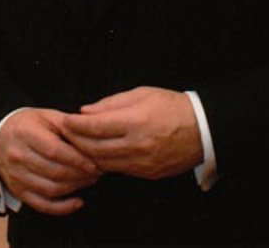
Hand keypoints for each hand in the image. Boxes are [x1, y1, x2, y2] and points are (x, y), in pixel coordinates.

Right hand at [0, 107, 101, 214]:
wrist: (0, 137)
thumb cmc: (29, 126)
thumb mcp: (46, 116)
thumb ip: (68, 125)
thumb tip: (92, 136)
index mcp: (25, 133)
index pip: (55, 151)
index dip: (77, 160)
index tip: (95, 163)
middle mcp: (18, 155)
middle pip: (55, 172)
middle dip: (81, 175)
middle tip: (97, 173)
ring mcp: (16, 176)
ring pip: (51, 189)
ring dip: (76, 188)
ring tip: (90, 181)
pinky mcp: (18, 191)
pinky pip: (43, 205)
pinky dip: (63, 207)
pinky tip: (77, 202)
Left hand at [61, 87, 202, 180]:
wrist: (204, 129)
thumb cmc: (172, 106)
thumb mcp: (141, 94)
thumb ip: (110, 104)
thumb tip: (85, 112)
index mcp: (136, 121)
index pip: (95, 127)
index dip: (75, 125)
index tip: (64, 120)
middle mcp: (138, 145)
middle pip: (95, 148)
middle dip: (76, 141)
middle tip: (65, 134)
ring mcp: (143, 163)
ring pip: (104, 163)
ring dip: (87, 155)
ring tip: (77, 144)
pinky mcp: (149, 174)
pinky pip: (119, 170)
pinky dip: (105, 162)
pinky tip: (98, 154)